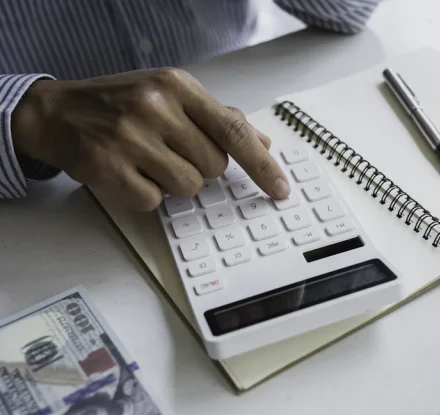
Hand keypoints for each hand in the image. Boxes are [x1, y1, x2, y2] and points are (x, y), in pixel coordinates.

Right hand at [11, 68, 289, 210]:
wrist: (57, 112)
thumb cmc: (120, 103)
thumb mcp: (170, 95)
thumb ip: (218, 119)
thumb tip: (262, 144)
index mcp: (177, 86)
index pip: (234, 131)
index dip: (262, 165)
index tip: (280, 187)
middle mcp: (156, 107)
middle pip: (214, 166)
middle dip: (201, 167)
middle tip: (172, 151)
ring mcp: (130, 137)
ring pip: (188, 187)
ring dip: (174, 182)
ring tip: (149, 160)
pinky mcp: (109, 166)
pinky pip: (153, 200)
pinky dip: (146, 194)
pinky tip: (130, 172)